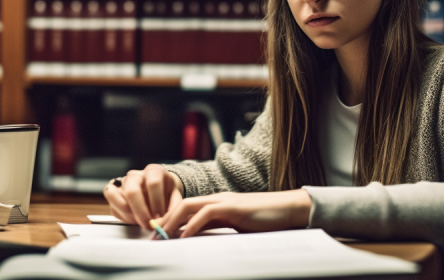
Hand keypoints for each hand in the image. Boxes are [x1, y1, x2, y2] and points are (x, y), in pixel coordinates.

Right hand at [104, 164, 182, 229]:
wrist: (159, 190)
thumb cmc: (167, 193)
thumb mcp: (176, 198)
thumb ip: (173, 210)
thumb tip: (162, 223)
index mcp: (153, 171)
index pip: (153, 183)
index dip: (156, 202)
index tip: (159, 216)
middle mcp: (136, 175)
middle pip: (132, 191)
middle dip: (140, 212)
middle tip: (148, 224)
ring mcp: (122, 183)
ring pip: (118, 198)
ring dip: (130, 215)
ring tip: (141, 222)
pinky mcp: (113, 193)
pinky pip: (113, 206)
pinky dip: (122, 216)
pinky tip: (133, 219)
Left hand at [158, 190, 311, 237]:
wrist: (290, 210)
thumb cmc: (267, 221)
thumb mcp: (238, 228)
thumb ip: (221, 230)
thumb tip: (203, 243)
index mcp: (218, 204)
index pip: (187, 209)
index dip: (171, 220)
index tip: (159, 234)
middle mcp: (218, 199)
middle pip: (182, 205)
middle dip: (165, 220)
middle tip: (153, 237)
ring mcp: (225, 201)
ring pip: (189, 206)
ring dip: (172, 222)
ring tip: (161, 237)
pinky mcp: (233, 207)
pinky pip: (206, 214)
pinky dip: (191, 225)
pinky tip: (184, 236)